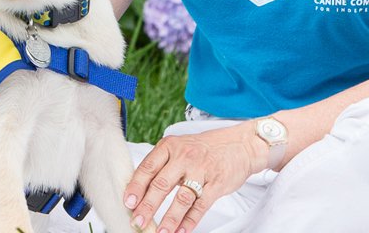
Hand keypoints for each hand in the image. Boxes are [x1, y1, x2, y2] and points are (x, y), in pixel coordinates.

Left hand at [123, 125, 264, 232]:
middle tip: (138, 221)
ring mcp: (202, 170)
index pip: (148, 167)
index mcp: (170, 146)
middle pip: (162, 184)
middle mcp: (184, 156)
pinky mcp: (218, 184)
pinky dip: (190, 221)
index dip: (136, 187)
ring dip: (169, 218)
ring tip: (160, 232)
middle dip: (148, 206)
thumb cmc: (204, 148)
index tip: (128, 202)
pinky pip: (201, 206)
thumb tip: (139, 191)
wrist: (240, 144)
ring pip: (182, 198)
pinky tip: (181, 231)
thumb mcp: (179, 148)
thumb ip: (161, 165)